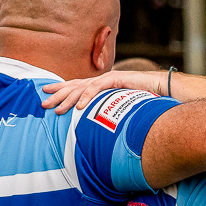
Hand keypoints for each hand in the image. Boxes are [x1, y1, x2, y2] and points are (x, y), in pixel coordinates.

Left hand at [40, 70, 160, 113]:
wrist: (161, 89)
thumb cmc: (142, 101)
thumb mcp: (120, 107)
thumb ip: (107, 112)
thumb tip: (95, 127)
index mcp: (100, 86)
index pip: (76, 86)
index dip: (61, 89)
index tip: (46, 93)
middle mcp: (101, 81)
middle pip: (75, 86)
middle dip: (58, 94)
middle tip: (43, 103)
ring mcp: (108, 78)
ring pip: (83, 88)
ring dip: (68, 99)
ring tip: (57, 109)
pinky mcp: (116, 79)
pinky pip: (98, 87)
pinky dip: (88, 97)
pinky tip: (79, 106)